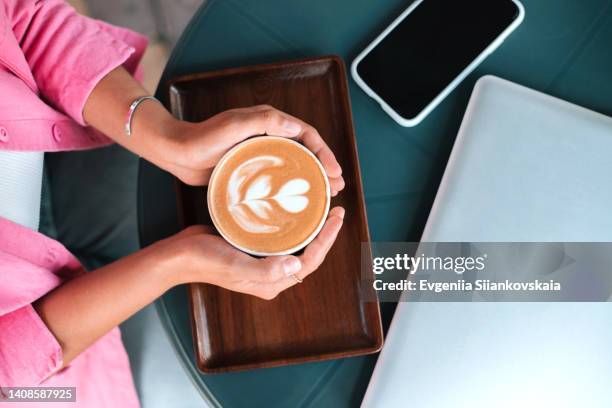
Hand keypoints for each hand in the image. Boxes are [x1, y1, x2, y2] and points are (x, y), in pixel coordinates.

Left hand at [162, 105, 344, 194]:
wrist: (175, 152)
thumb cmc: (201, 138)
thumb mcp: (233, 126)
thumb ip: (263, 121)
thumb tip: (296, 126)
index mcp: (268, 121)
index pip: (306, 134)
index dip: (324, 152)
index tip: (334, 172)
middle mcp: (267, 134)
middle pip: (305, 150)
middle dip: (324, 167)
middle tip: (337, 188)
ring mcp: (259, 152)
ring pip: (293, 165)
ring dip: (311, 178)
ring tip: (325, 196)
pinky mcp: (250, 167)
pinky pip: (277, 176)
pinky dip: (291, 187)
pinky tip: (296, 202)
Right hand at [166, 207, 344, 298]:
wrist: (178, 256)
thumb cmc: (205, 261)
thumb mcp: (235, 265)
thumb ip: (265, 270)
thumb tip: (297, 266)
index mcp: (271, 283)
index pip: (309, 262)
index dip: (327, 240)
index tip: (337, 216)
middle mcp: (271, 275)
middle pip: (308, 254)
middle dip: (325, 233)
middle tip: (336, 208)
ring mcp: (263, 262)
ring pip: (296, 244)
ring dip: (312, 227)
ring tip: (322, 206)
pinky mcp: (254, 249)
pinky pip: (281, 237)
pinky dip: (293, 224)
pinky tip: (296, 208)